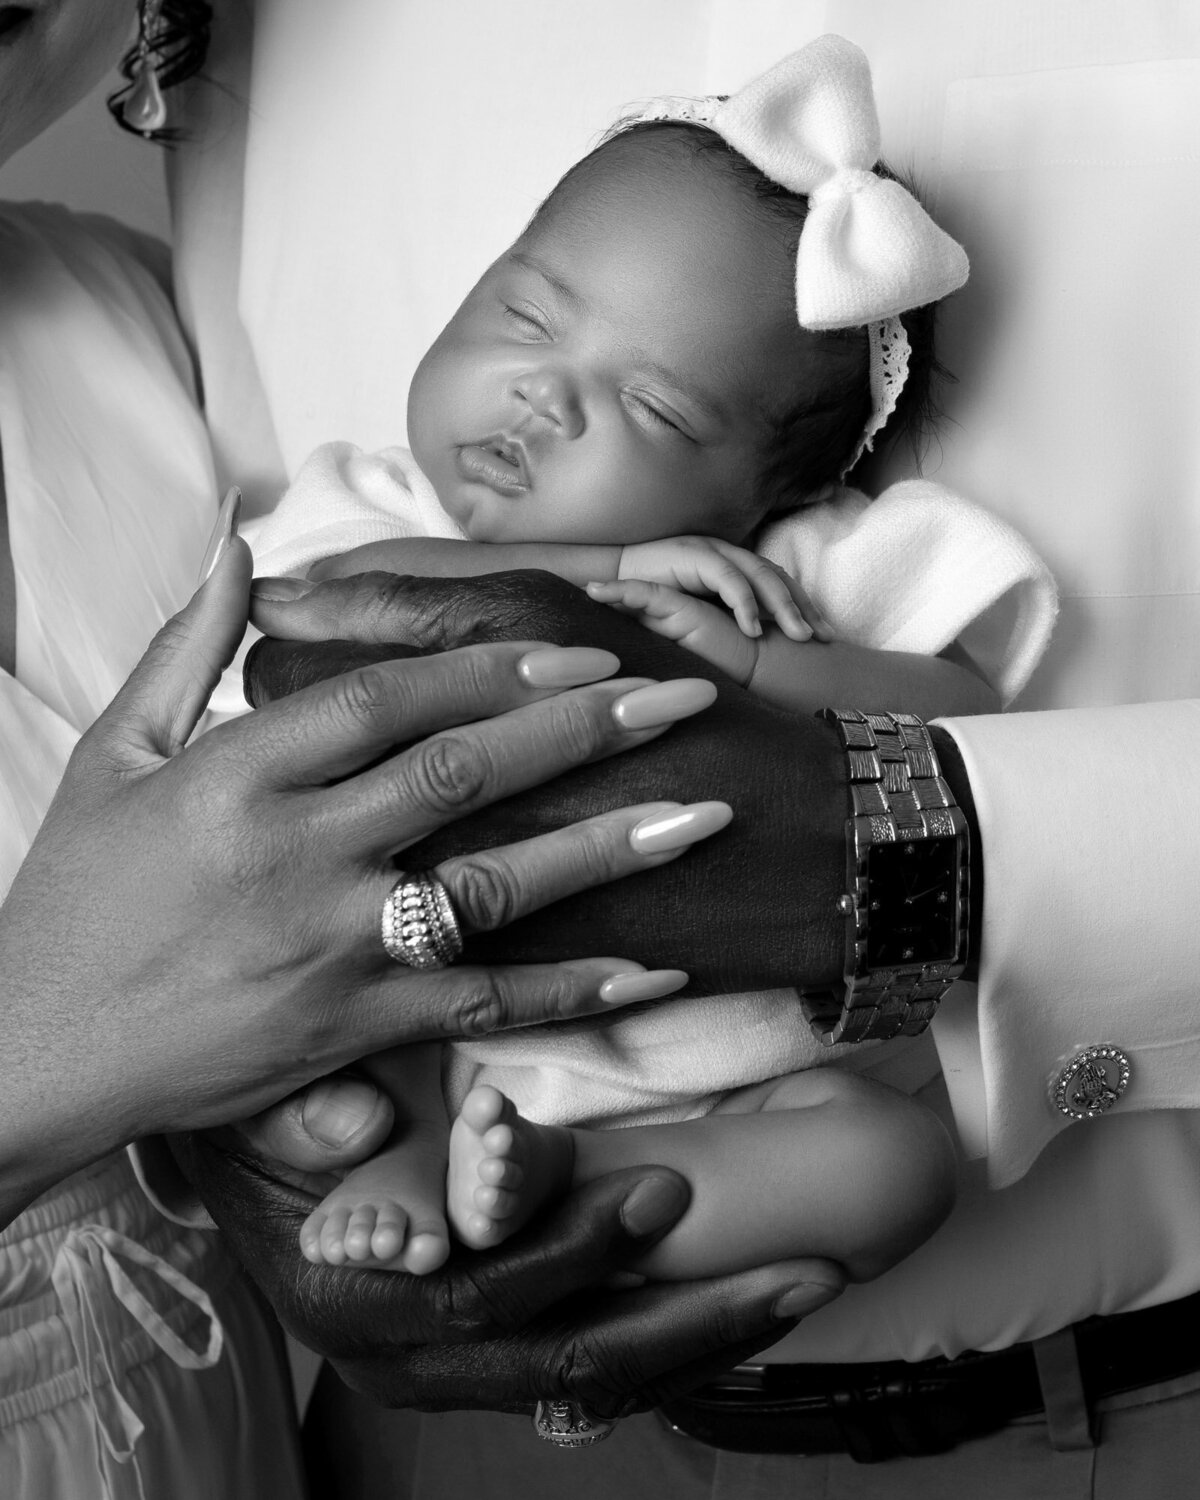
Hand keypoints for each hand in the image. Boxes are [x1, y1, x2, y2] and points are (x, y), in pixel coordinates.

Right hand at [0, 548, 728, 1217]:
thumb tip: (240, 546)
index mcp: (238, 772)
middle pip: (463, 774)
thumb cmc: (72, 897)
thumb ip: (188, 648)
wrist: (29, 1050)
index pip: (389, 698)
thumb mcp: (114, 753)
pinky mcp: (348, 1030)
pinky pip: (478, 1008)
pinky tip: (649, 975)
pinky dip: (567, 994)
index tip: (578, 647)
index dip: (492, 666)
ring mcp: (329, 947)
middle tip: (678, 700)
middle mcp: (294, 852)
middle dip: (583, 730)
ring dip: (605, 849)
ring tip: (699, 817)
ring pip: (490, 887)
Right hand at [174, 1126, 844, 1413]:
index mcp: (360, 1297)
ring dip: (709, 1337)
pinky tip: (749, 1301)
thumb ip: (303, 1113)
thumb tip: (356, 1123)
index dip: (577, 1251)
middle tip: (800, 1270)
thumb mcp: (261, 1110)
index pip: (485, 1297)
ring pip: (597, 1384)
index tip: (668, 1191)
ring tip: (807, 1283)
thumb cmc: (256, 1133)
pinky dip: (678, 1339)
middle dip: (693, 1320)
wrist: (238, 1185)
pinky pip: (596, 1370)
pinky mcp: (490, 1360)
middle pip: (568, 1365)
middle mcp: (410, 1358)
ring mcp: (455, 1370)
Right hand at [617, 536, 831, 641]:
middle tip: (825, 639)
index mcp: (734, 566)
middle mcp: (729, 554)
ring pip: (762, 576)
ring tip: (801, 636)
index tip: (825, 639)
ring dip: (784, 607)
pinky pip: (728, 579)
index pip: (780, 585)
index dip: (804, 609)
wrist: (608, 575)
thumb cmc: (649, 599)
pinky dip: (745, 603)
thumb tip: (754, 650)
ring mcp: (712, 551)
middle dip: (806, 609)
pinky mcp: (693, 555)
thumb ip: (723, 621)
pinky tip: (754, 629)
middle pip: (780, 579)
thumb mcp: (697, 612)